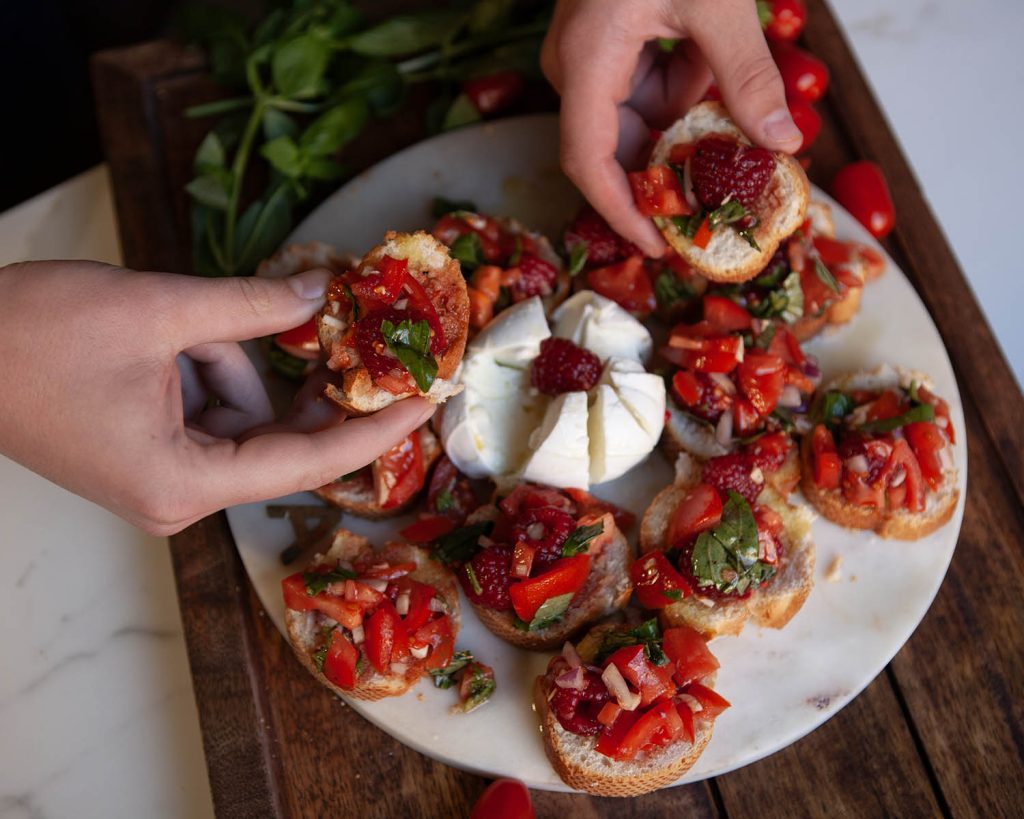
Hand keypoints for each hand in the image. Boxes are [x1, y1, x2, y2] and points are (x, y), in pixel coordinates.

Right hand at [0, 261, 434, 534]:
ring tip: (181, 325)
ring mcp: (163, 479)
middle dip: (307, 385)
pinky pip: (212, 412)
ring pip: (243, 415)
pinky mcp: (150, 455)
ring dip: (233, 361)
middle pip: (278, 441)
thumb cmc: (30, 337)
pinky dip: (210, 369)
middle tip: (361, 339)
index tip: (425, 405)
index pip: (307, 463)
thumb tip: (320, 293)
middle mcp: (177, 497)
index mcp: (182, 483)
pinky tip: (173, 338)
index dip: (373, 432)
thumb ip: (249, 307)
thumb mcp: (155, 311)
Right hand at [542, 0, 802, 255]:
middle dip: (668, 170)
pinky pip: (645, 86)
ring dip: (685, 124)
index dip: (621, 213)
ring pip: (636, 117)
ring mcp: (591, 55)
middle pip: (614, 147)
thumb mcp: (716, 3)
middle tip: (718, 196)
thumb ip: (747, 75)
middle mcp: (577, 67)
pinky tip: (713, 68)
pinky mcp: (610, 41)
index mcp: (587, 63)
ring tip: (730, 121)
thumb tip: (782, 144)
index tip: (659, 247)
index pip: (588, 163)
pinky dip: (683, 89)